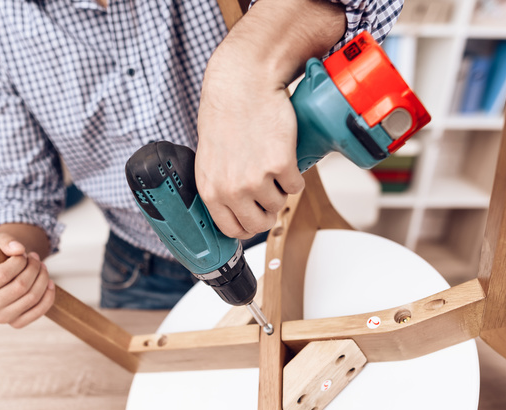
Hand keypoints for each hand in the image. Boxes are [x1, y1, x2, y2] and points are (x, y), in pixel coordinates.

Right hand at [0, 228, 54, 328]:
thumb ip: (5, 241)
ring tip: (42, 267)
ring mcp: (1, 318)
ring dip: (43, 278)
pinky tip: (49, 282)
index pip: (1, 275)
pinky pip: (38, 312)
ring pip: (31, 297)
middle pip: (20, 287)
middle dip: (33, 268)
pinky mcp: (16, 323)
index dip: (18, 262)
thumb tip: (19, 249)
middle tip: (35, 259)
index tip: (23, 254)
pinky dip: (48, 296)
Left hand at [196, 41, 302, 239]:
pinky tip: (283, 153)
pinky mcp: (280, 165)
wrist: (243, 83)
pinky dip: (295, 173)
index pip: (231, 230)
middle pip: (258, 224)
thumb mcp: (210, 158)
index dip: (247, 226)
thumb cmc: (226, 114)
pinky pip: (296, 186)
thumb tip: (233, 208)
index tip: (254, 217)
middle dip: (268, 212)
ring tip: (271, 163)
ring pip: (279, 204)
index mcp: (210, 189)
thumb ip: (219, 185)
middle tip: (269, 193)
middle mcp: (231, 189)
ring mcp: (255, 179)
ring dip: (281, 188)